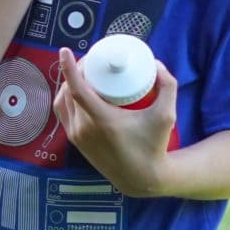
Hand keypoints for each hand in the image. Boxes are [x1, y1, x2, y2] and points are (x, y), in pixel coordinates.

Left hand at [55, 47, 177, 197]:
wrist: (141, 177)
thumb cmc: (154, 145)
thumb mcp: (167, 114)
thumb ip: (167, 85)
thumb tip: (155, 63)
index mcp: (101, 120)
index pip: (77, 90)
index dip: (68, 68)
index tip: (64, 51)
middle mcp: (83, 128)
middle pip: (68, 92)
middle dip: (74, 71)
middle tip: (90, 60)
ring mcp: (75, 136)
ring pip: (62, 102)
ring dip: (67, 84)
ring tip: (84, 72)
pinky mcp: (74, 141)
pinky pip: (62, 113)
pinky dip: (65, 98)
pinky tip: (75, 90)